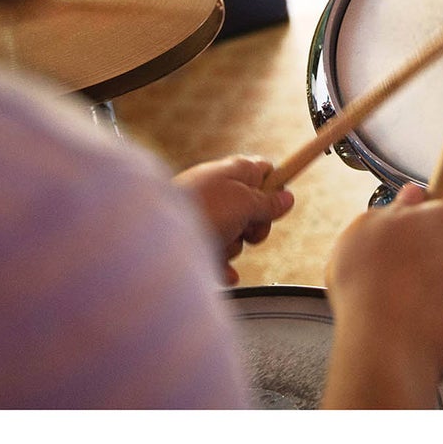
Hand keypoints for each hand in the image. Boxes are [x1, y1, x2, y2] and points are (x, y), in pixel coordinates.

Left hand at [173, 155, 292, 285]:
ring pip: (236, 235)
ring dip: (234, 246)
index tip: (279, 202)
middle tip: (248, 230)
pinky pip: (219, 256)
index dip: (275, 186)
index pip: (263, 171)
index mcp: (232, 172)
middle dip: (256, 226)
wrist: (155, 237)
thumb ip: (268, 202)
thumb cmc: (201, 210)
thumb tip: (287, 197)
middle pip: (253, 209)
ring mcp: (205, 217)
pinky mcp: (194, 241)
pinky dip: (222, 265)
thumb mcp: (244, 202)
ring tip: (218, 243)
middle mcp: (218, 192)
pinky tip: (223, 273)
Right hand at [321, 184, 442, 408]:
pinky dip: (436, 322)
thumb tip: (410, 197)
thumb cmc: (371, 286)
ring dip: (434, 289)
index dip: (437, 213)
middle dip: (432, 255)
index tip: (419, 220)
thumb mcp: (365, 229)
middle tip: (398, 265)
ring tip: (397, 301)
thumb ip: (395, 208)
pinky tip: (408, 325)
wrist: (384, 349)